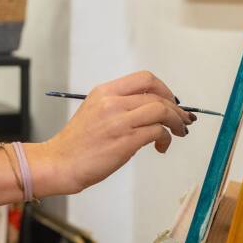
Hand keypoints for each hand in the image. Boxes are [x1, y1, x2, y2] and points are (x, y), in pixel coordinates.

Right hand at [39, 70, 193, 193]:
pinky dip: (165, 138)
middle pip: (158, 95)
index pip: (145, 79)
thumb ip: (119, 107)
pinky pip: (157, 131)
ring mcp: (119, 121)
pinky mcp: (125, 140)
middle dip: (176, 107)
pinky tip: (160, 147)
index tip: (171, 101)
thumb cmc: (77, 144)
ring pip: (162, 111)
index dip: (164, 89)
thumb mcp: (94, 112)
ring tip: (178, 133)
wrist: (60, 163)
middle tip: (182, 119)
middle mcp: (112, 102)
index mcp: (104, 92)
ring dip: (176, 121)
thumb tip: (151, 111)